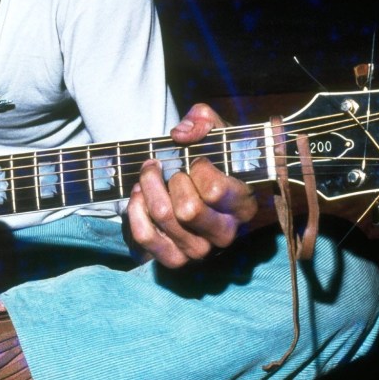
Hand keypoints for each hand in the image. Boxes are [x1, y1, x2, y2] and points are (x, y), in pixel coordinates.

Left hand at [127, 103, 256, 267]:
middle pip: (187, 209)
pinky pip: (145, 236)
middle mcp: (225, 234)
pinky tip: (139, 195)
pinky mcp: (174, 259)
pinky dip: (135, 211)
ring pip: (164, 218)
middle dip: (169, 179)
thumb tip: (180, 135)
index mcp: (243, 205)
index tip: (194, 160)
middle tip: (166, 168)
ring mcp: (199, 250)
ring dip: (148, 188)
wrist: (200, 188)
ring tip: (149, 176)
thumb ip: (203, 121)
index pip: (215, 191)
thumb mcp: (214, 132)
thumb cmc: (211, 159)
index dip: (197, 168)